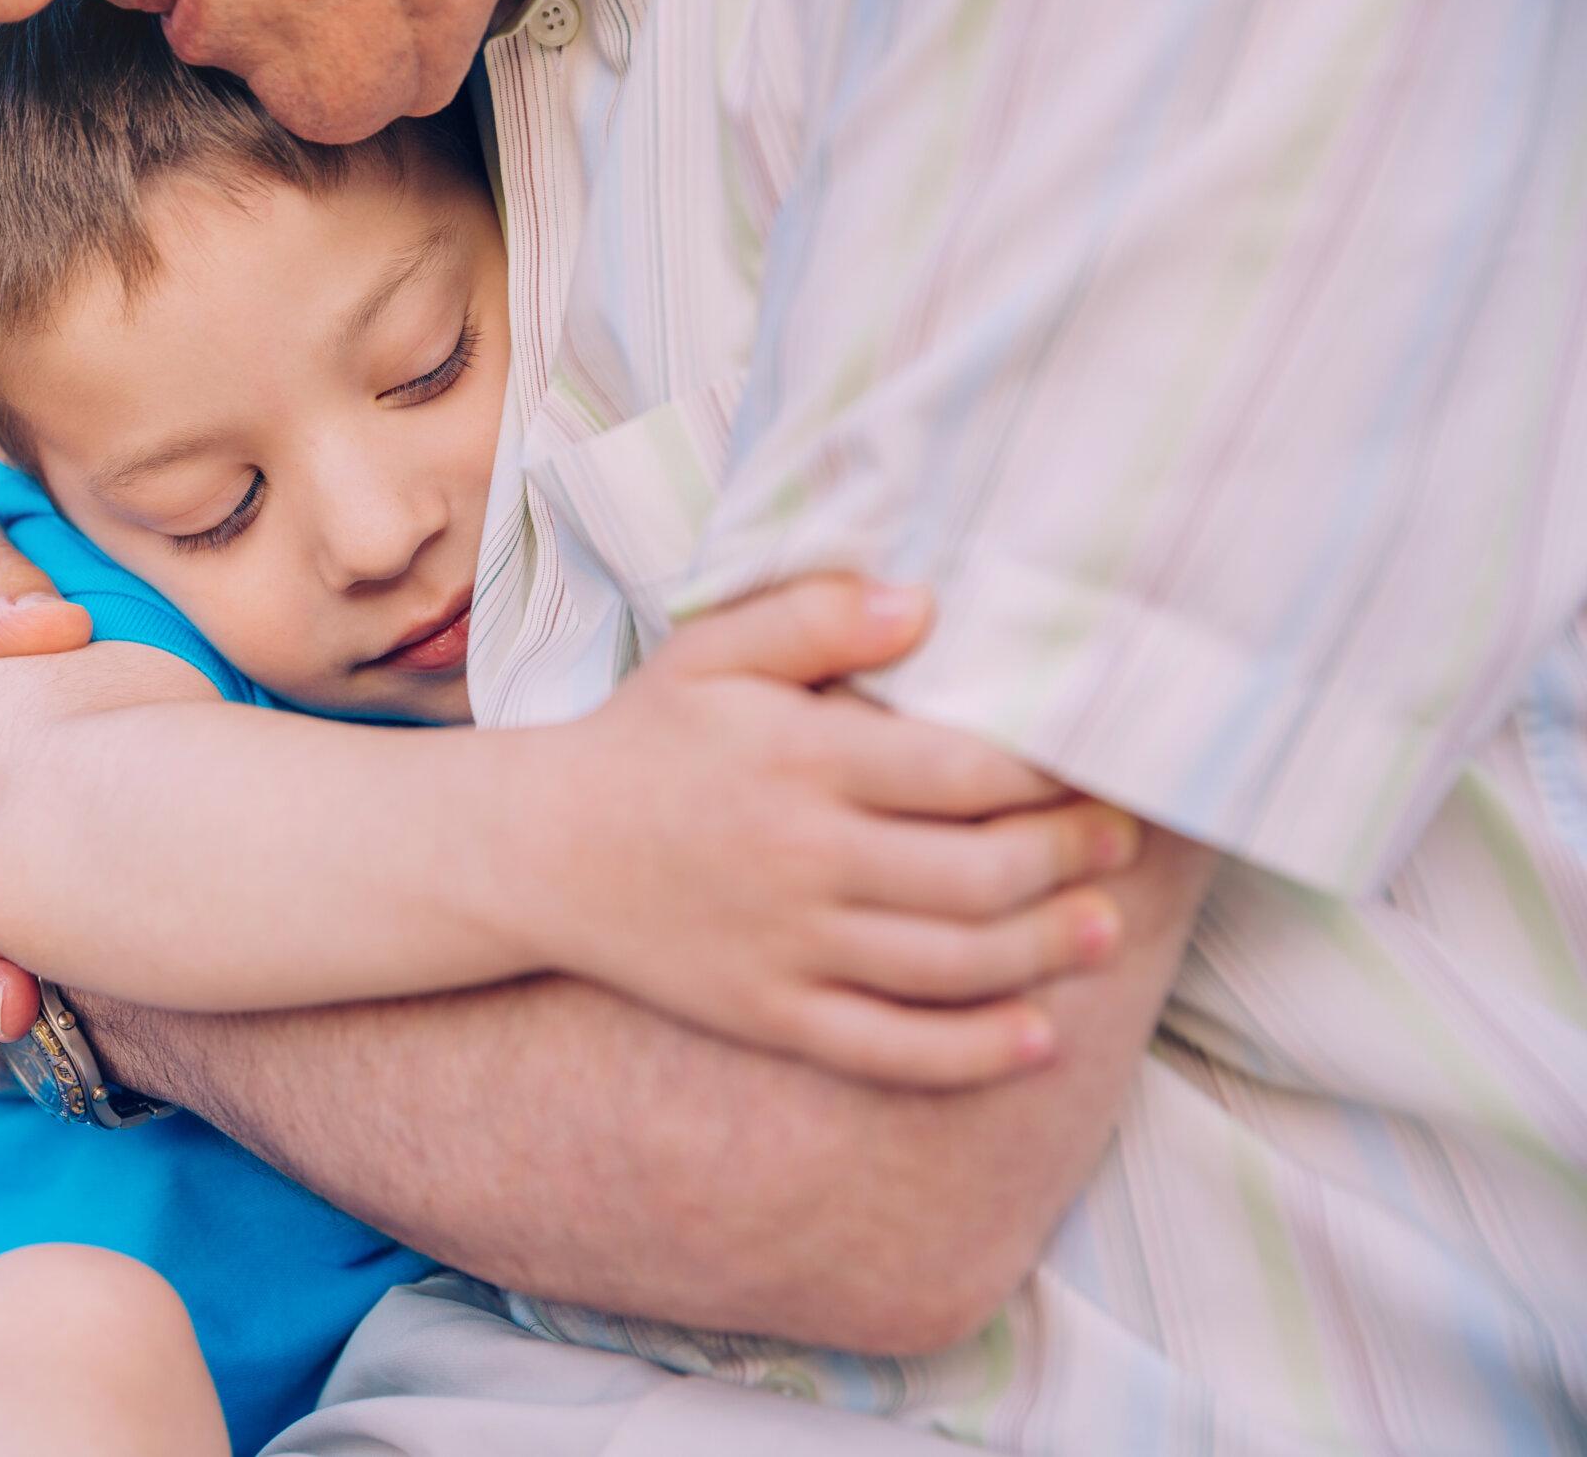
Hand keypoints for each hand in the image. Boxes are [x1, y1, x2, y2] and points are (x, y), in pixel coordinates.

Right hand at [519, 576, 1138, 1088]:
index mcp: (798, 759)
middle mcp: (800, 857)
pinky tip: (1036, 1041)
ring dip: (1044, 952)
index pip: (961, 769)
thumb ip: (815, 616)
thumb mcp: (710, 652)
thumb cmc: (642, 741)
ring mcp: (784, 946)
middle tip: (1119, 845)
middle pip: (975, 873)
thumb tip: (925, 601)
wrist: (535, 850)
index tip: (1101, 767)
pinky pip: (888, 1049)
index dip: (1050, 775)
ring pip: (948, 965)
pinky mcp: (768, 1014)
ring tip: (1102, 931)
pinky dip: (971, 1053)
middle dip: (1068, 860)